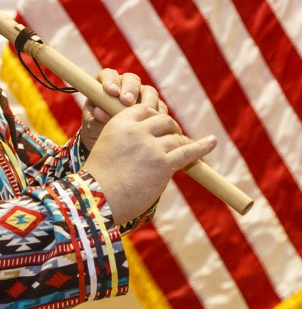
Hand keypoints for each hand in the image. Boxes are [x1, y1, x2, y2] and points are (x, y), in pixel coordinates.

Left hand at [81, 69, 166, 150]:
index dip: (111, 80)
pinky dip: (158, 113)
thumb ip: (95, 116)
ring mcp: (141, 96)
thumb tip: (100, 111)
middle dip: (130, 89)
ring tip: (143, 113)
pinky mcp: (153, 108)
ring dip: (147, 100)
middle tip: (127, 102)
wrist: (108, 144)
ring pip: (148, 91)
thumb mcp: (91, 124)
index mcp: (106, 85)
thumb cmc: (96, 129)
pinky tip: (154, 121)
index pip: (109, 74)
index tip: (111, 91)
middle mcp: (124, 86)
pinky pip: (160, 107)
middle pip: (131, 79)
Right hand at [81, 104, 216, 224]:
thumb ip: (126, 138)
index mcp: (119, 123)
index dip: (154, 116)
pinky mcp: (163, 164)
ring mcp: (151, 146)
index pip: (144, 109)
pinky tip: (212, 141)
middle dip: (171, 127)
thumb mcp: (107, 146)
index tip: (159, 124)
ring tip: (189, 146)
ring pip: (176, 137)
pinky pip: (188, 152)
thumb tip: (148, 138)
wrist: (97, 199)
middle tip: (175, 135)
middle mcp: (136, 130)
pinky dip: (202, 146)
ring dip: (183, 141)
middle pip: (163, 119)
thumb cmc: (99, 177)